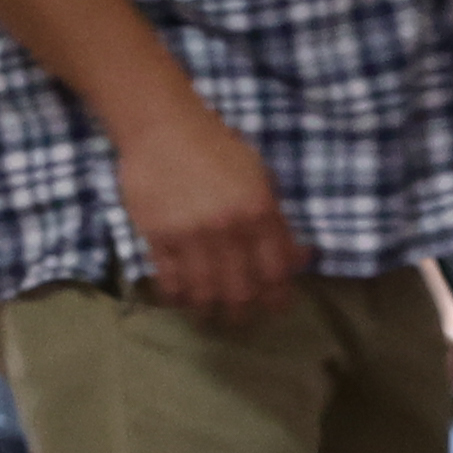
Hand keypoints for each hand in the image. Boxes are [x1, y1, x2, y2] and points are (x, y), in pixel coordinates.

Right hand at [107, 98, 301, 321]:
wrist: (163, 130)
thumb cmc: (218, 148)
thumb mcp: (261, 177)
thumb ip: (276, 219)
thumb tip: (296, 257)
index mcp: (259, 211)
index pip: (275, 268)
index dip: (278, 295)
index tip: (276, 309)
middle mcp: (227, 229)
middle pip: (239, 287)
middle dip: (242, 312)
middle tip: (240, 321)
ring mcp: (190, 235)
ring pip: (203, 289)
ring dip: (208, 310)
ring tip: (208, 319)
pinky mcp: (157, 237)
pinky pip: (169, 278)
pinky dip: (177, 295)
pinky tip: (181, 302)